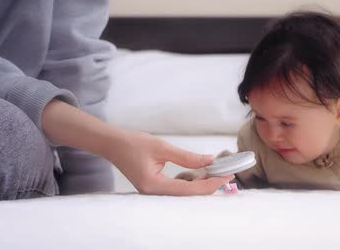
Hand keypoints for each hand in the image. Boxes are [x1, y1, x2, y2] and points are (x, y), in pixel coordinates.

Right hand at [107, 131, 233, 195]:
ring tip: (217, 173)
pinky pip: (176, 189)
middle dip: (209, 186)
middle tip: (227, 175)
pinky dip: (191, 182)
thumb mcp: (162, 147)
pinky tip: (200, 174)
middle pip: (188, 195)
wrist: (113, 144)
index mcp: (155, 186)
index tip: (227, 175)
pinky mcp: (155, 188)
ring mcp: (153, 193)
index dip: (211, 183)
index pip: (190, 189)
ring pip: (183, 193)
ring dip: (201, 184)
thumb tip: (209, 160)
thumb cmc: (133, 144)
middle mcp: (154, 194)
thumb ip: (187, 157)